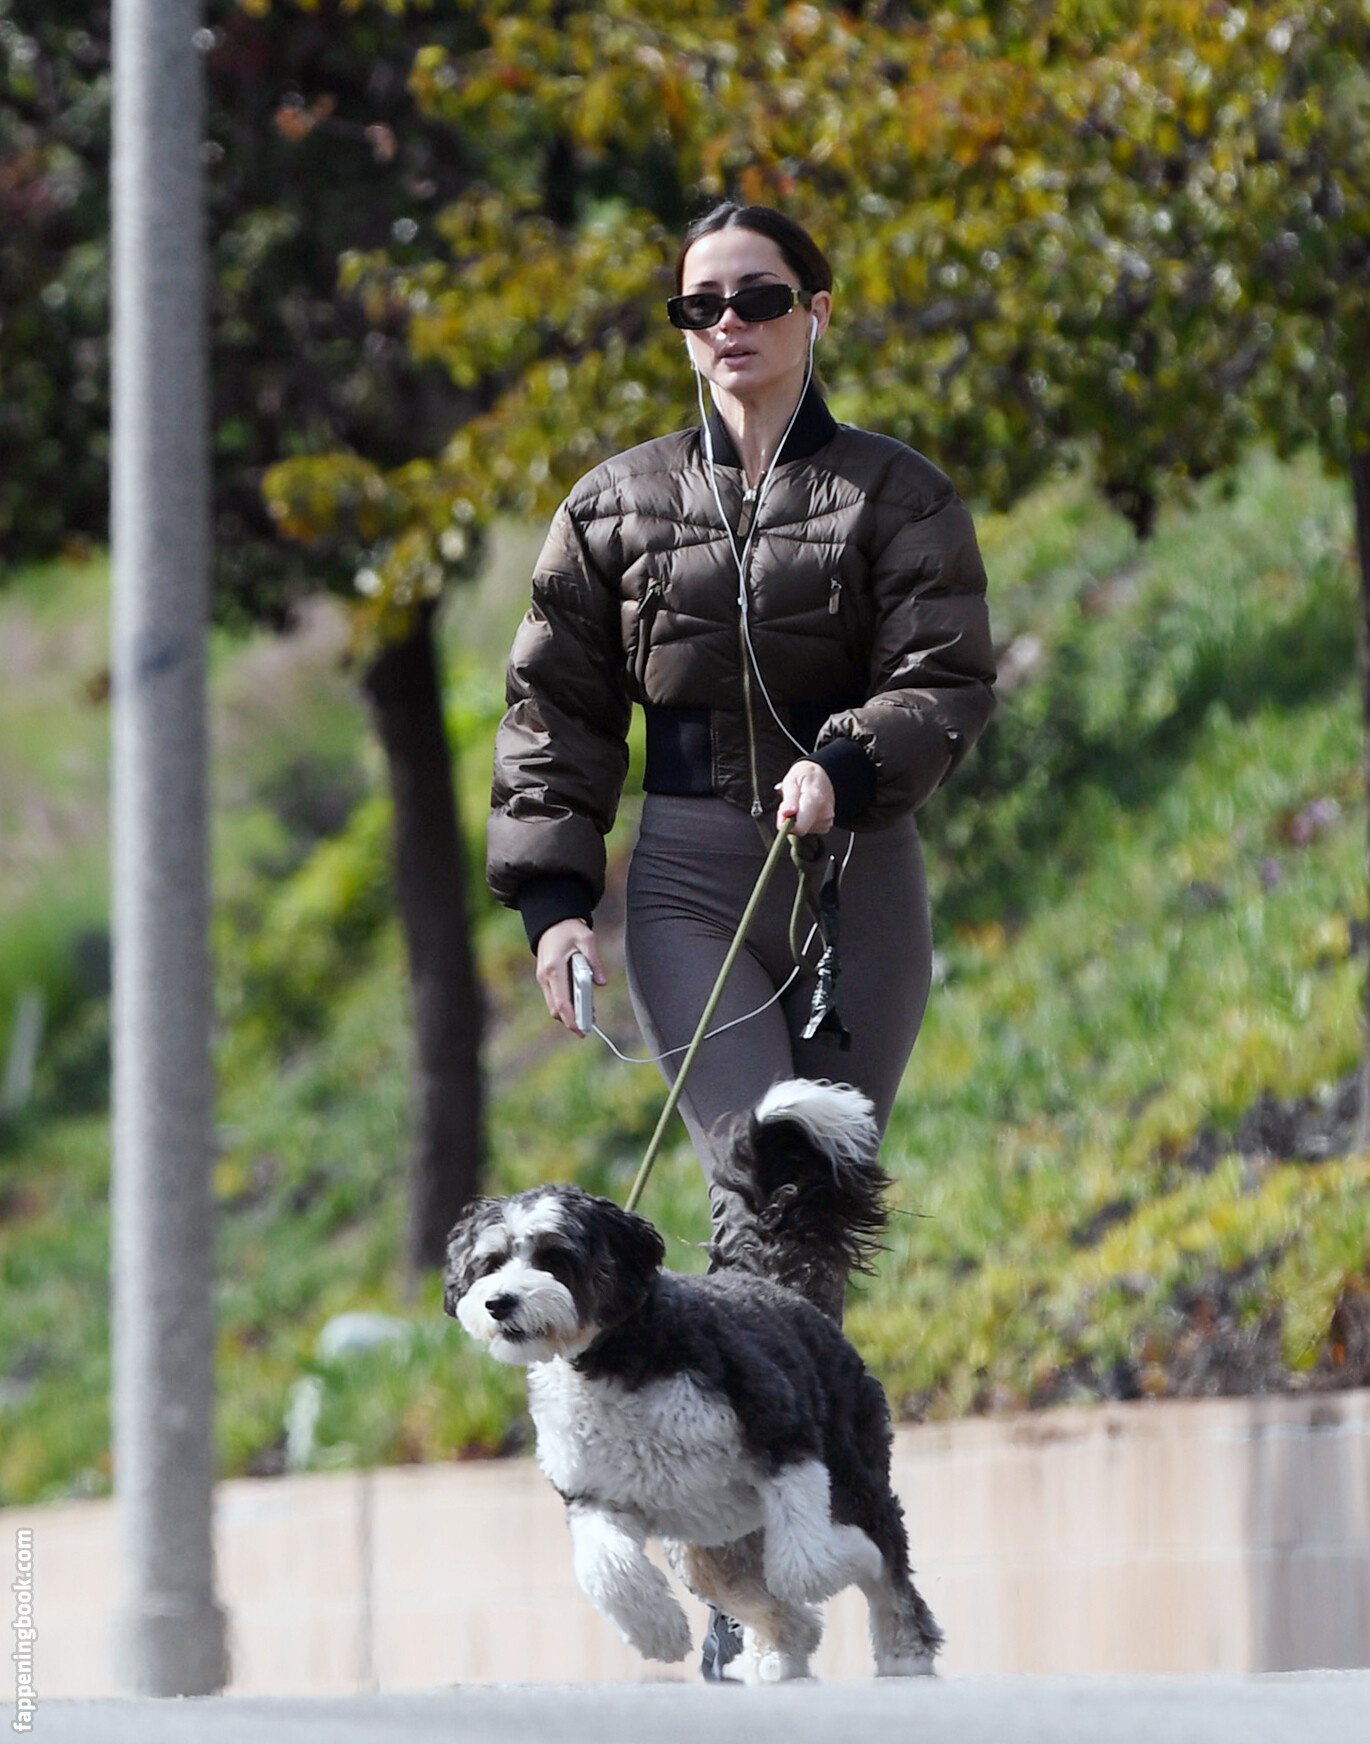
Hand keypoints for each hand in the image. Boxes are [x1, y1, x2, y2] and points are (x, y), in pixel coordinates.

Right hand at [535, 918, 605, 1033]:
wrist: (551, 921)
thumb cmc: (569, 929)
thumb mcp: (587, 939)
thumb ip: (595, 961)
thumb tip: (601, 983)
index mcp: (554, 968)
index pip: (561, 1001)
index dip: (571, 1018)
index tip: (582, 1029)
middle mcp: (545, 976)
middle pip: (555, 1008)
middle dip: (571, 1020)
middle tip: (590, 1026)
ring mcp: (543, 978)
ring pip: (554, 1005)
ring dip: (569, 1013)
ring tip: (590, 1015)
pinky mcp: (546, 978)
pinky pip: (555, 997)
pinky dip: (566, 1004)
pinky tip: (582, 1004)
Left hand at [776, 760, 834, 835]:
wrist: (823, 774)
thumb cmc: (805, 775)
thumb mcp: (792, 780)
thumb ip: (789, 798)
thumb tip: (787, 813)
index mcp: (816, 801)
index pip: (800, 828)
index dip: (786, 824)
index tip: (783, 812)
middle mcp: (825, 813)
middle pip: (800, 829)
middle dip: (790, 819)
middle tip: (790, 803)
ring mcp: (827, 820)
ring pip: (803, 830)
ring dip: (797, 819)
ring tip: (799, 803)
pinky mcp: (826, 824)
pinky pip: (809, 829)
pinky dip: (804, 821)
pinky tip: (806, 809)